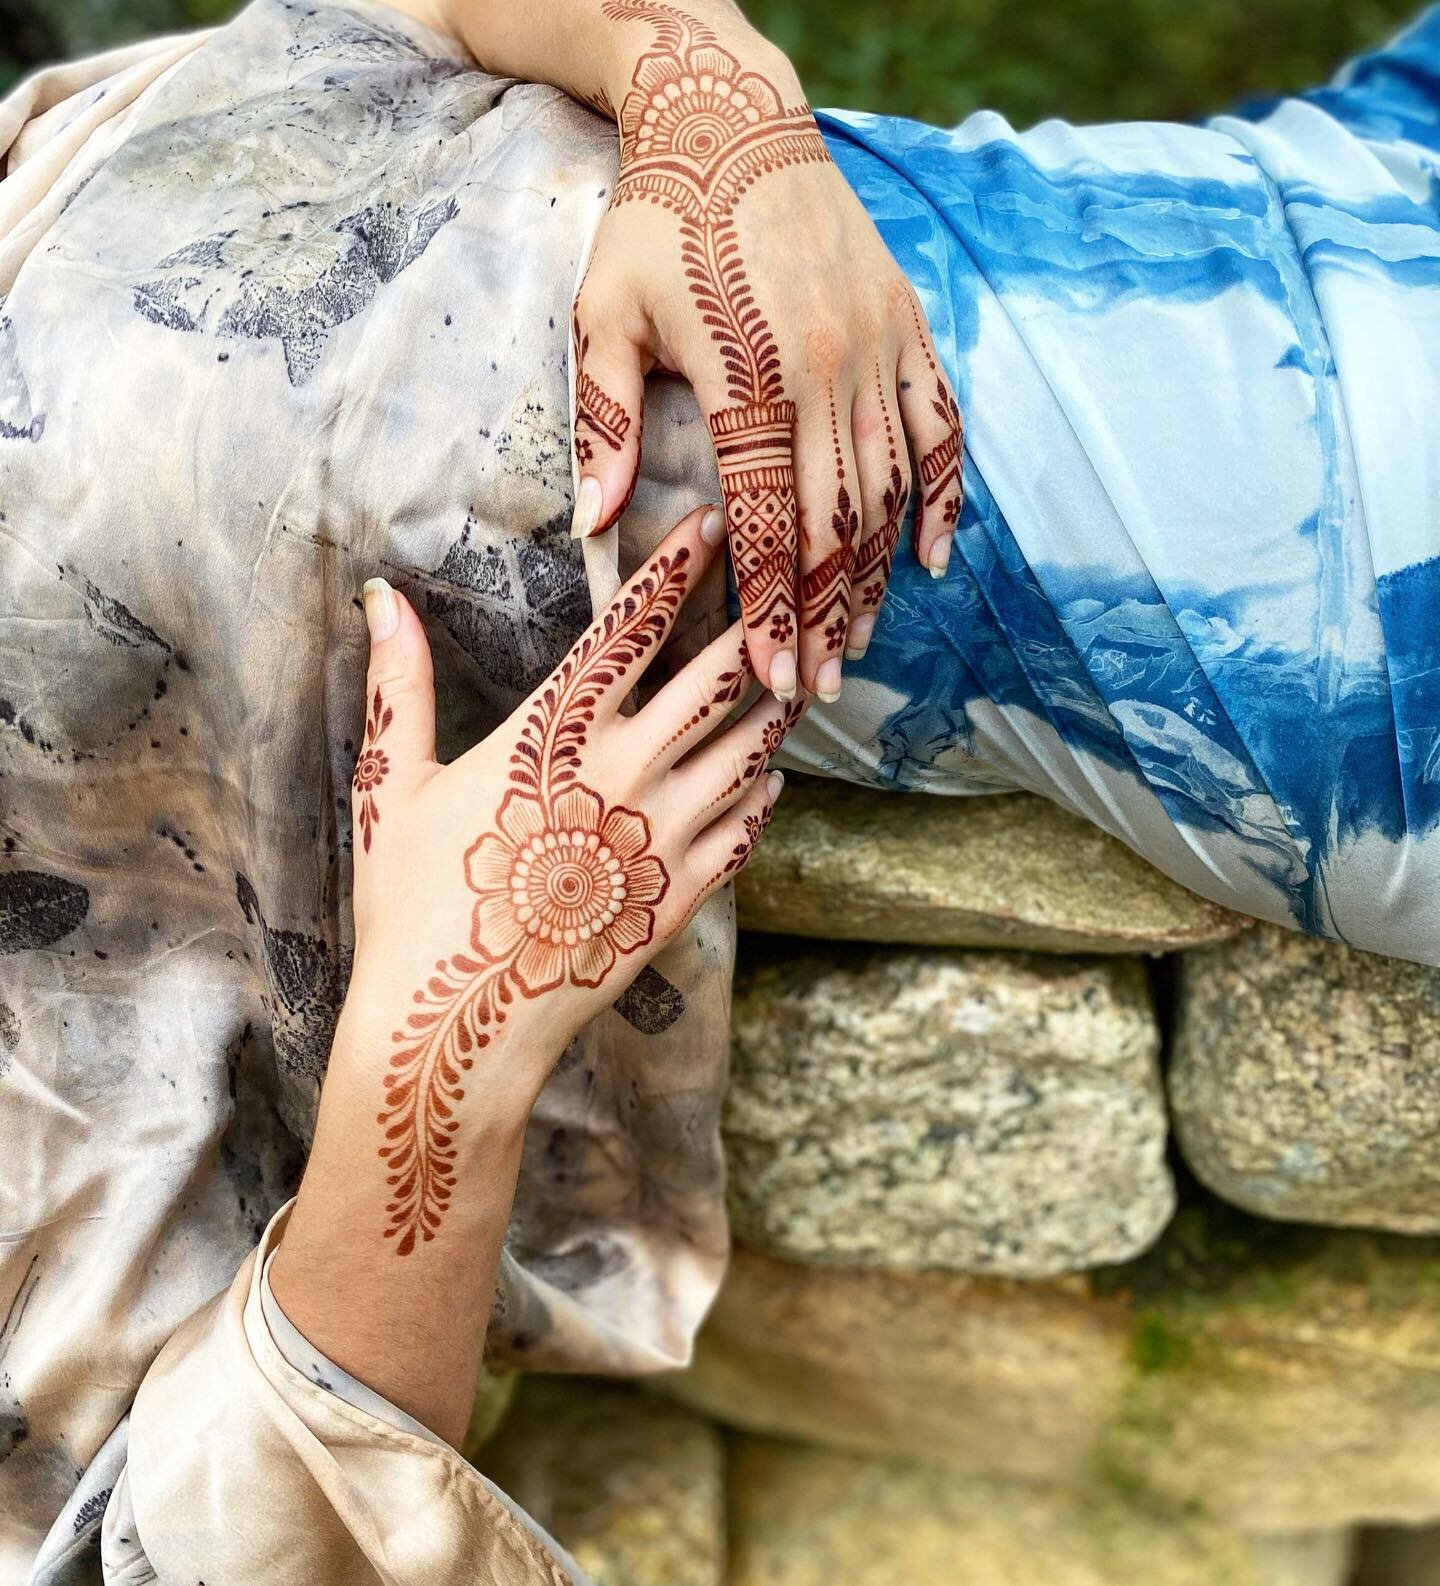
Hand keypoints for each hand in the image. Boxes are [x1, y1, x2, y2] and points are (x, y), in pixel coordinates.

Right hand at [339, 504, 795, 1256]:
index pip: (632, 625)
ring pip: (750, 746)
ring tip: (794, 671)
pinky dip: (764, 790)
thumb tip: (381, 597)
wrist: (459, 1027)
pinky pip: (750, 825)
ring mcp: (664, 835)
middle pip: (718, 676)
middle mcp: (625, 771)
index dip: (680, 566)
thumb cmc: (414, 904)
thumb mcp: (395, 785)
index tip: (716, 524)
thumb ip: (400, 685)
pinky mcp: (685, 895)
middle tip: (786, 590)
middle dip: (758, 624)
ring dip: (774, 703)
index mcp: (554, 732)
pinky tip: (769, 775)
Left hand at [569, 1, 963, 702]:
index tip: (773, 677)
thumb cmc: (656, 223)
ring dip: (874, 577)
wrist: (732, 117)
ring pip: (887, 490)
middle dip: (824, 617)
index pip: (763, 525)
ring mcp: (875, 350)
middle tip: (817, 687)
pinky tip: (932, 558)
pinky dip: (941, 496)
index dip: (771, 610)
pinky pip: (938, 427)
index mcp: (748, 380)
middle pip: (832, 525)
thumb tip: (594, 525)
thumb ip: (607, 422)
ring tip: (858, 643)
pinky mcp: (906, 328)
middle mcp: (825, 372)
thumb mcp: (604, 316)